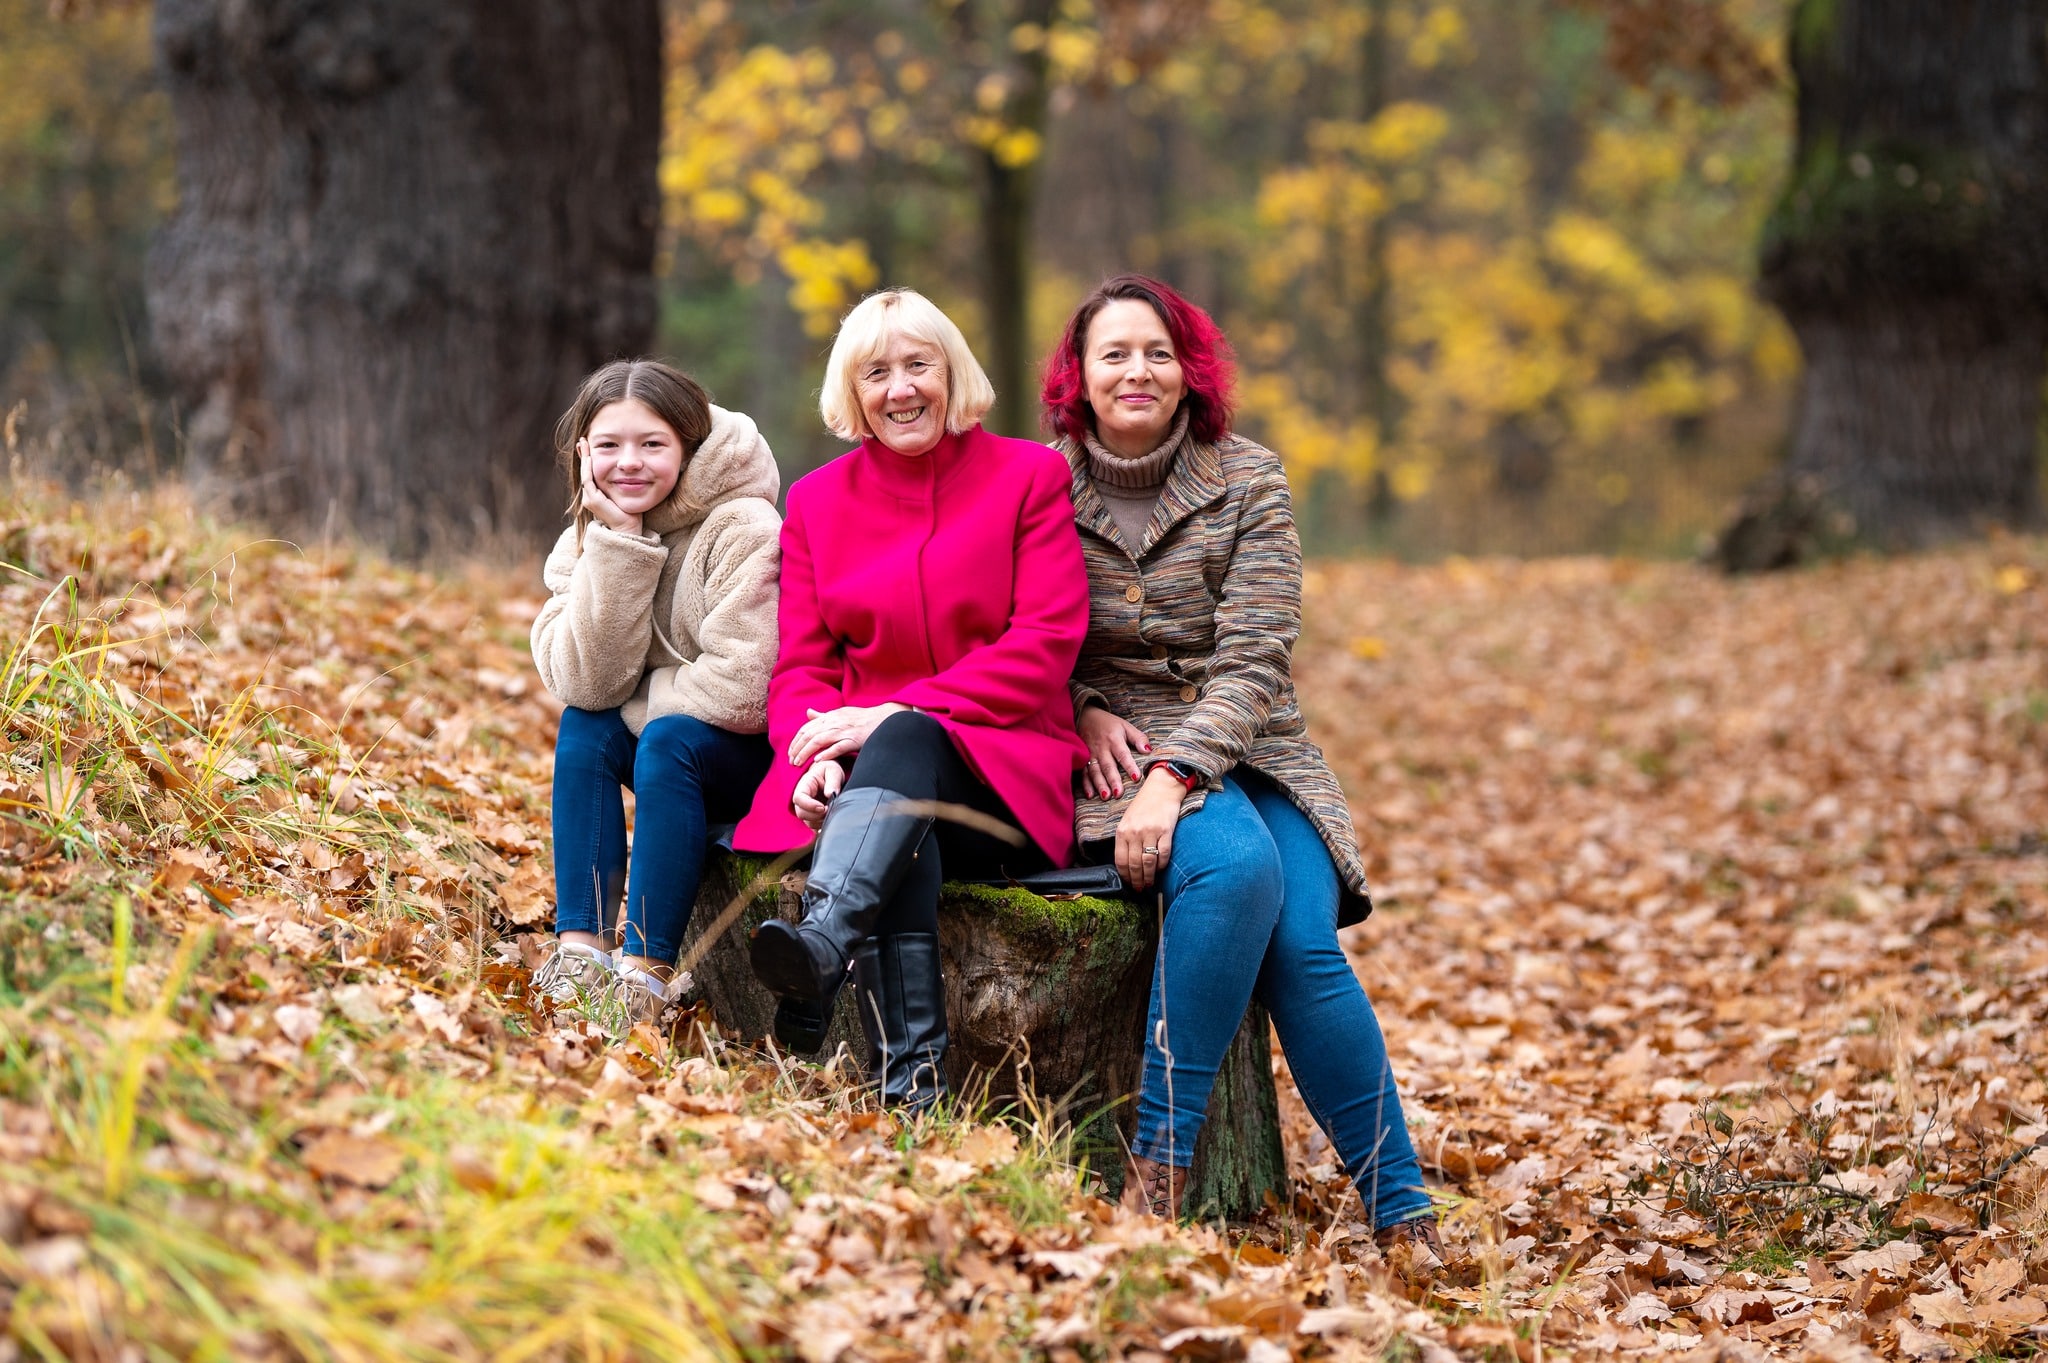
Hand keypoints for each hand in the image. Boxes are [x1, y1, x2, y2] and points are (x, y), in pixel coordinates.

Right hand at [578, 443, 642, 536]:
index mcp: (596, 495)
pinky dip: (588, 468)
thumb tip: (630, 469)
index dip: (588, 459)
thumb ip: (622, 483)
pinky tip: (590, 458)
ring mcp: (589, 499)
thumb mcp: (624, 493)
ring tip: (584, 444)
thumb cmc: (630, 513)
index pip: (590, 473)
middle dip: (583, 455)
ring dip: (584, 458)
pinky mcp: (593, 500)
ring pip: (585, 474)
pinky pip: (588, 481)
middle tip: (583, 440)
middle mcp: (590, 497)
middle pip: (585, 471)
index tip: (588, 445)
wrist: (628, 529)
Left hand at [788, 703, 905, 766]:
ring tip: (798, 763)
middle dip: (797, 749)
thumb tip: (808, 712)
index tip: (790, 752)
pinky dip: (826, 754)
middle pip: (809, 735)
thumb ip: (823, 715)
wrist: (884, 719)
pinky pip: (837, 747)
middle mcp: (834, 722)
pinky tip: (817, 761)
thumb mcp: (840, 713)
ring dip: (806, 753)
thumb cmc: (862, 718)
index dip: (796, 741)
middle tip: (791, 761)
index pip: (806, 728)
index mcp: (830, 716)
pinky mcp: (854, 740)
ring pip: (818, 741)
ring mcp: (844, 731)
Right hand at [792, 758, 844, 828]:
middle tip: (830, 809)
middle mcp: (802, 798)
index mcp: (804, 785)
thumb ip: (833, 781)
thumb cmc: (829, 771)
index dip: (809, 805)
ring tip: (833, 811)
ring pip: (808, 821)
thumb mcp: (833, 771)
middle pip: (801, 813)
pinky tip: (830, 817)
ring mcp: (805, 808)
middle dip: (816, 815)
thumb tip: (831, 794)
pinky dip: (822, 825)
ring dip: (820, 821)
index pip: (799, 798)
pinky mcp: (811, 816)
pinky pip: (813, 826)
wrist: (828, 775)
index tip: (823, 807)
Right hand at [1078, 705, 1149, 798]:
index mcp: (1114, 739)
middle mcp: (1102, 748)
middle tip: (1119, 794)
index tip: (1136, 777)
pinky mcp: (1082, 758)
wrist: (1084, 716)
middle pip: (1108, 766)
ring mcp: (1090, 754)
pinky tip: (1090, 794)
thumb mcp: (1125, 726)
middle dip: (1113, 780)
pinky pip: (1083, 772)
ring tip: (1106, 796)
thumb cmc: (1108, 723)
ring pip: (1095, 771)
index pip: (1123, 754)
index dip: (1129, 766)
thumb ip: (1138, 738)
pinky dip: (1085, 784)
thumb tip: (1148, 751)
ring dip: (1100, 784)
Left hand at [1115, 767, 1186, 892]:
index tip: (1128, 884)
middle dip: (1136, 880)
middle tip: (1140, 889)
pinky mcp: (1165, 831)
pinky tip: (1160, 869)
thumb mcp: (1128, 821)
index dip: (1124, 876)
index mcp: (1122, 831)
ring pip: (1148, 862)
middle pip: (1134, 864)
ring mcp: (1150, 832)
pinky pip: (1163, 854)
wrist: (1161, 788)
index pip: (1120, 860)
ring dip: (1148, 877)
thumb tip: (1127, 864)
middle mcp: (1134, 832)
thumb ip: (1125, 840)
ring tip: (1149, 884)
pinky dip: (1161, 865)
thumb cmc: (1144, 806)